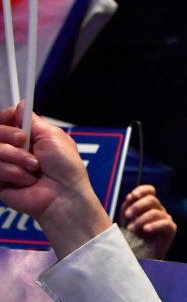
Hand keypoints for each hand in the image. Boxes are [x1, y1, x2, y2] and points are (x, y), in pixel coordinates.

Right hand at [0, 103, 109, 253]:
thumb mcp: (52, 136)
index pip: (5, 119)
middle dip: (9, 136)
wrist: (63, 195)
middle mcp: (15, 149)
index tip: (14, 120)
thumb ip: (32, 120)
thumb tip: (20, 105)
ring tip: (33, 168)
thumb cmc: (65, 168)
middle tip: (23, 143)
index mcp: (28, 136)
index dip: (6, 118)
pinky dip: (14, 173)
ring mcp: (6, 164)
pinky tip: (27, 180)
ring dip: (16, 157)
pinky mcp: (0, 180)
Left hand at [120, 184, 176, 259]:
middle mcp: (159, 210)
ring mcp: (166, 219)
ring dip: (141, 220)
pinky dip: (154, 225)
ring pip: (155, 212)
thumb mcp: (126, 220)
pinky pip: (165, 223)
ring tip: (131, 229)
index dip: (142, 190)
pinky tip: (146, 230)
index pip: (150, 191)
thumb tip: (130, 196)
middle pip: (152, 200)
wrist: (138, 255)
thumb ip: (127, 207)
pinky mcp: (171, 230)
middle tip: (127, 216)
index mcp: (149, 205)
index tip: (132, 196)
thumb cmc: (131, 237)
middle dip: (137, 207)